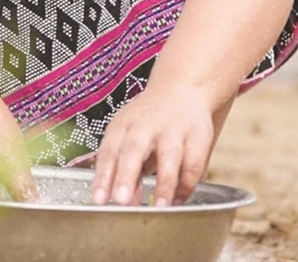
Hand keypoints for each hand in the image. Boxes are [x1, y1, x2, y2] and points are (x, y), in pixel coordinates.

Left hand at [92, 82, 225, 207]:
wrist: (182, 90)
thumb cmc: (148, 122)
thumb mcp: (128, 135)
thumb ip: (122, 167)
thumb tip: (122, 201)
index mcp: (124, 123)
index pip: (109, 150)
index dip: (103, 176)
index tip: (99, 200)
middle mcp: (147, 123)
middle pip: (134, 148)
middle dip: (126, 174)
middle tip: (121, 200)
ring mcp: (174, 128)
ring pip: (169, 156)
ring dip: (164, 183)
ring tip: (159, 207)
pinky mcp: (199, 135)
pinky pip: (194, 163)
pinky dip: (187, 185)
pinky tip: (177, 200)